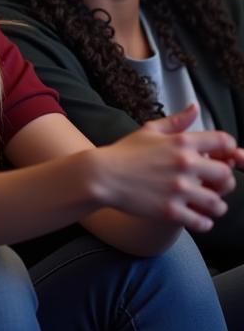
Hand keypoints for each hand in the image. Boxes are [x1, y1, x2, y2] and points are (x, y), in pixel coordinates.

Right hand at [95, 106, 236, 230]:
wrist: (101, 176)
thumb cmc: (123, 152)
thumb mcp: (148, 130)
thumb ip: (176, 121)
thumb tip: (195, 108)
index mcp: (181, 142)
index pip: (224, 142)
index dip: (228, 149)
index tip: (223, 157)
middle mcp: (184, 165)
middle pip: (226, 175)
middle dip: (222, 181)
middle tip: (213, 184)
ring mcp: (179, 189)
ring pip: (217, 203)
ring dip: (215, 205)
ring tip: (206, 205)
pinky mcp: (171, 210)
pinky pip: (202, 222)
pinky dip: (203, 223)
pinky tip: (195, 218)